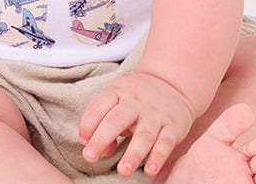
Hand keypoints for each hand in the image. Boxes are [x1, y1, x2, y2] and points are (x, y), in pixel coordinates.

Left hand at [79, 72, 194, 176]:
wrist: (171, 83)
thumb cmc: (136, 99)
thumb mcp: (118, 101)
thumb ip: (105, 123)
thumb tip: (102, 151)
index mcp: (118, 92)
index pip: (99, 106)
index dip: (88, 124)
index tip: (83, 143)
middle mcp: (136, 102)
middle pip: (116, 119)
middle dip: (102, 138)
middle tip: (90, 157)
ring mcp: (155, 114)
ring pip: (143, 134)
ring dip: (133, 154)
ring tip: (123, 171)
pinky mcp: (172, 127)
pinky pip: (165, 143)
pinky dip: (158, 157)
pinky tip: (150, 170)